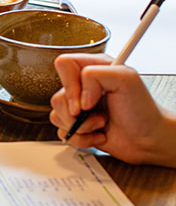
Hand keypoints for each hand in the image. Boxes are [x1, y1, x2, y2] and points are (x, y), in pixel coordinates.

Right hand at [49, 53, 175, 166]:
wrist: (149, 141)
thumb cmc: (143, 110)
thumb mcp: (126, 79)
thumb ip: (95, 75)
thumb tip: (79, 98)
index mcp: (94, 67)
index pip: (64, 65)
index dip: (70, 84)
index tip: (85, 101)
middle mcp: (84, 86)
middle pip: (58, 95)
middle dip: (75, 112)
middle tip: (96, 115)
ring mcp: (80, 107)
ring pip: (57, 115)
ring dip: (81, 126)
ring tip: (101, 125)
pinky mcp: (78, 125)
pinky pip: (62, 132)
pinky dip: (81, 139)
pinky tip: (99, 135)